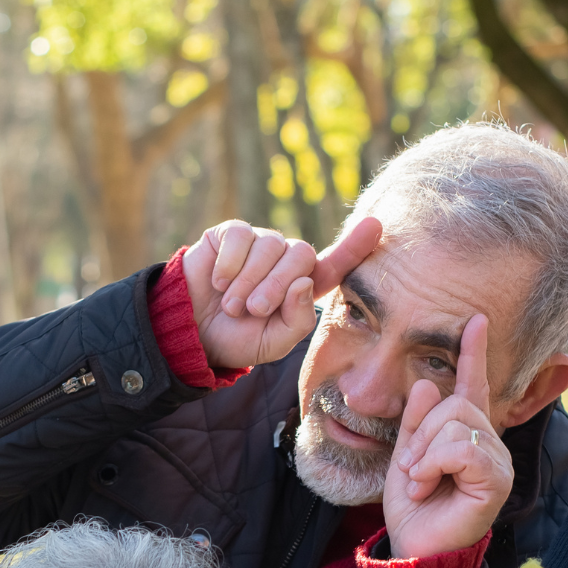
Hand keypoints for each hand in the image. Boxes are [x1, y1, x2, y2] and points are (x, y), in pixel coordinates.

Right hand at [182, 216, 381, 369]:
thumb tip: (304, 282)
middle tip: (254, 310)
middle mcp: (286, 260)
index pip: (336, 264)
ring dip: (249, 281)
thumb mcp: (273, 342)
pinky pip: (241, 236)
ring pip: (270, 246)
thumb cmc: (237, 339)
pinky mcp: (232, 234)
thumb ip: (297, 320)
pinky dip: (230, 263)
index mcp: (303, 287)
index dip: (355, 246)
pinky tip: (219, 281)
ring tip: (232, 304)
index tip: (375, 225)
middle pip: (301, 255)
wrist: (192, 332)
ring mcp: (260, 243)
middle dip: (276, 286)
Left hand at [382, 315, 511, 559]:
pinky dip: (434, 463)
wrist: (415, 547)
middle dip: (422, 432)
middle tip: (412, 468)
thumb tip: (425, 382)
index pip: (473, 386)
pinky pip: (463, 448)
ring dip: (424, 452)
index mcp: (466, 434)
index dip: (473, 353)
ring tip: (420, 481)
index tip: (475, 321)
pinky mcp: (497, 479)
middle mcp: (488, 442)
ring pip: (457, 423)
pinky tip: (428, 485)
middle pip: (455, 404)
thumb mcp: (406, 455)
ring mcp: (497, 460)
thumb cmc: (414, 507)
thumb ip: (415, 420)